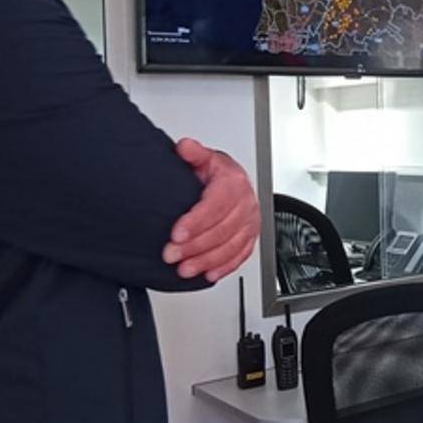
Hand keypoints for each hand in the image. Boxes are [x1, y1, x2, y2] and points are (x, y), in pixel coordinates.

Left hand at [163, 138, 260, 281]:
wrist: (232, 181)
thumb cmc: (216, 173)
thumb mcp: (204, 158)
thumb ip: (193, 153)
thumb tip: (185, 147)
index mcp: (234, 183)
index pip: (215, 205)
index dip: (195, 222)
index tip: (176, 234)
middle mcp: (246, 204)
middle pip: (222, 230)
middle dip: (194, 246)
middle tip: (171, 255)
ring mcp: (250, 222)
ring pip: (230, 247)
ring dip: (206, 261)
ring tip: (184, 269)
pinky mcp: (250, 237)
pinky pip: (241, 256)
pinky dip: (224, 268)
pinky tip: (209, 274)